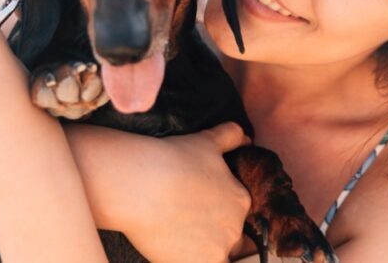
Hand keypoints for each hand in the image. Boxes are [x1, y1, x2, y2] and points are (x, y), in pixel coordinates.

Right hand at [118, 122, 251, 262]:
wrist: (140, 184)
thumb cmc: (172, 160)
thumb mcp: (207, 140)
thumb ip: (231, 136)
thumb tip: (247, 138)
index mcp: (241, 199)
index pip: (237, 214)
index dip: (217, 212)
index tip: (197, 208)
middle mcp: (235, 227)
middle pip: (229, 237)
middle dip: (211, 232)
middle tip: (185, 220)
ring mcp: (218, 249)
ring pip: (216, 254)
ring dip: (202, 248)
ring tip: (178, 235)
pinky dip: (189, 259)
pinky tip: (173, 248)